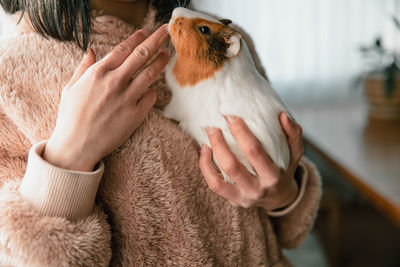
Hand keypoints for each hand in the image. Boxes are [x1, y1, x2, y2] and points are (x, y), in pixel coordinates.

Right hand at [43, 25, 169, 171]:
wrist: (77, 146)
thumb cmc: (71, 117)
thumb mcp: (71, 88)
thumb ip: (83, 68)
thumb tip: (90, 50)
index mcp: (98, 73)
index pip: (123, 49)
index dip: (137, 38)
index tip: (146, 32)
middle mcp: (115, 82)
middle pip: (141, 55)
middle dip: (156, 40)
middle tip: (166, 32)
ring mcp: (127, 99)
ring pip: (150, 74)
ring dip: (161, 61)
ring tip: (167, 54)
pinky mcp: (135, 115)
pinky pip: (150, 98)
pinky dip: (151, 92)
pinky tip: (150, 91)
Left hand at [199, 113, 302, 210]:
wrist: (280, 198)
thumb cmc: (285, 169)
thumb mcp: (295, 153)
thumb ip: (293, 134)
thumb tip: (283, 116)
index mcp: (273, 176)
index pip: (254, 152)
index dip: (241, 133)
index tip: (231, 117)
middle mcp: (257, 189)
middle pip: (232, 166)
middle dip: (219, 143)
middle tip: (213, 125)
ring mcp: (242, 197)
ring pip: (217, 180)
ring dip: (210, 156)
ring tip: (207, 137)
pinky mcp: (232, 200)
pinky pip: (213, 185)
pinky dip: (205, 167)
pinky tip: (205, 150)